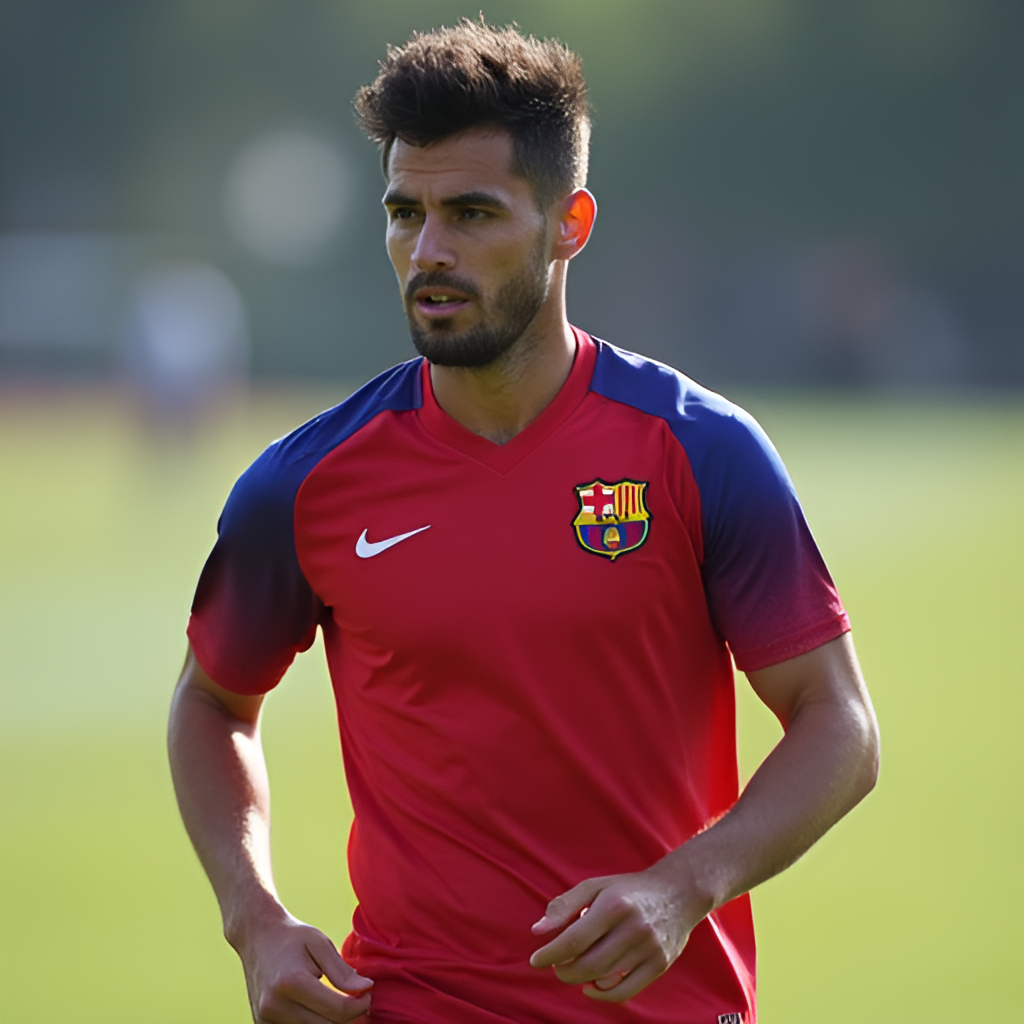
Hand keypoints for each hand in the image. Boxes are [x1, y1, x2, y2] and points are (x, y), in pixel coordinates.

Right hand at [236, 911, 371, 1022]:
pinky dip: (312, 1023)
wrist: (257, 937)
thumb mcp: (320, 943)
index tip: (367, 993)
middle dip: (349, 1018)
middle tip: (358, 1001)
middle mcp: (274, 1006)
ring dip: (331, 1023)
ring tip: (338, 1005)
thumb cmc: (294, 938)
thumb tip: (366, 989)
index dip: (361, 1005)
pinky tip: (319, 1010)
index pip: (338, 1010)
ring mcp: (264, 1019)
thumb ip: (342, 971)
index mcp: (291, 982)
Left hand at [528, 855, 709, 1002]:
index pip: (575, 939)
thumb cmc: (628, 890)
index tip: (535, 960)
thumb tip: (538, 931)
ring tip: (573, 969)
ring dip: (582, 979)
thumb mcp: (595, 886)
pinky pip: (626, 991)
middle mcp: (634, 927)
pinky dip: (604, 995)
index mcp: (614, 905)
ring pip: (606, 978)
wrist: (678, 892)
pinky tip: (592, 986)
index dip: (551, 953)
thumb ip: (565, 906)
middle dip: (564, 971)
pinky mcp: (660, 964)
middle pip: (589, 964)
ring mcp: (649, 948)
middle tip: (556, 966)